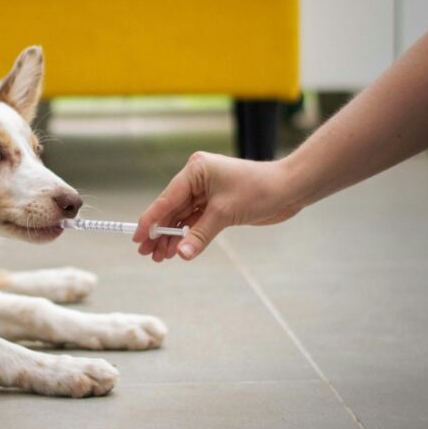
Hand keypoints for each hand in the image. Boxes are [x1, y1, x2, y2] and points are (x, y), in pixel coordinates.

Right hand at [132, 152, 302, 261]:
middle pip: (171, 209)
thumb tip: (182, 254)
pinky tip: (178, 249)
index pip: (167, 198)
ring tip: (160, 257)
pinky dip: (187, 235)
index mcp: (195, 170)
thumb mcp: (225, 212)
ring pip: (182, 218)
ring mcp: (206, 191)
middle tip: (146, 253)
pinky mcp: (216, 204)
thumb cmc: (260, 190)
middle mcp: (197, 179)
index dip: (151, 220)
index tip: (137, 237)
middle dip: (160, 232)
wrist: (290, 189)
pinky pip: (195, 221)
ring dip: (172, 237)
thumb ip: (200, 234)